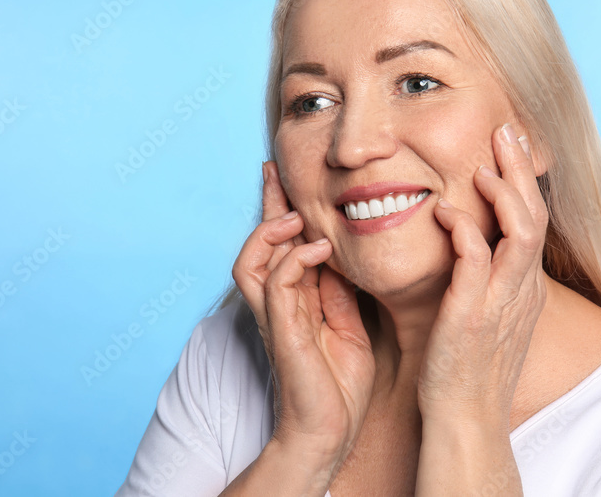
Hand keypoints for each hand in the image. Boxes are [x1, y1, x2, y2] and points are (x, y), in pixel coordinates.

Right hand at [231, 161, 376, 467]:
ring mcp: (276, 317)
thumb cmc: (339, 383)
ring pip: (252, 260)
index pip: (283, 245)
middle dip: (266, 204)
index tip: (285, 177)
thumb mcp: (347, 323)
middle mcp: (278, 304)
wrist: (330, 430)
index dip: (281, 210)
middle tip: (274, 170)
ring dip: (272, 231)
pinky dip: (294, 260)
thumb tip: (338, 253)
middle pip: (258, 244)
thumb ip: (337, 290)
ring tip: (297, 216)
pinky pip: (277, 284)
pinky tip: (318, 248)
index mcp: (295, 300)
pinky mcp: (282, 332)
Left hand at [417, 123, 549, 427]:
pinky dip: (464, 229)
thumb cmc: (466, 369)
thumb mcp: (488, 317)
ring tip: (484, 163)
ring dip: (504, 193)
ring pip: (521, 232)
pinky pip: (476, 262)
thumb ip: (485, 279)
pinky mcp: (474, 317)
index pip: (535, 220)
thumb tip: (472, 244)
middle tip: (506, 130)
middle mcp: (522, 291)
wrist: (465, 420)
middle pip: (536, 215)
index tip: (510, 147)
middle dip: (522, 170)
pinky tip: (444, 209)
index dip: (525, 181)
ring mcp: (502, 303)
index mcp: (525, 288)